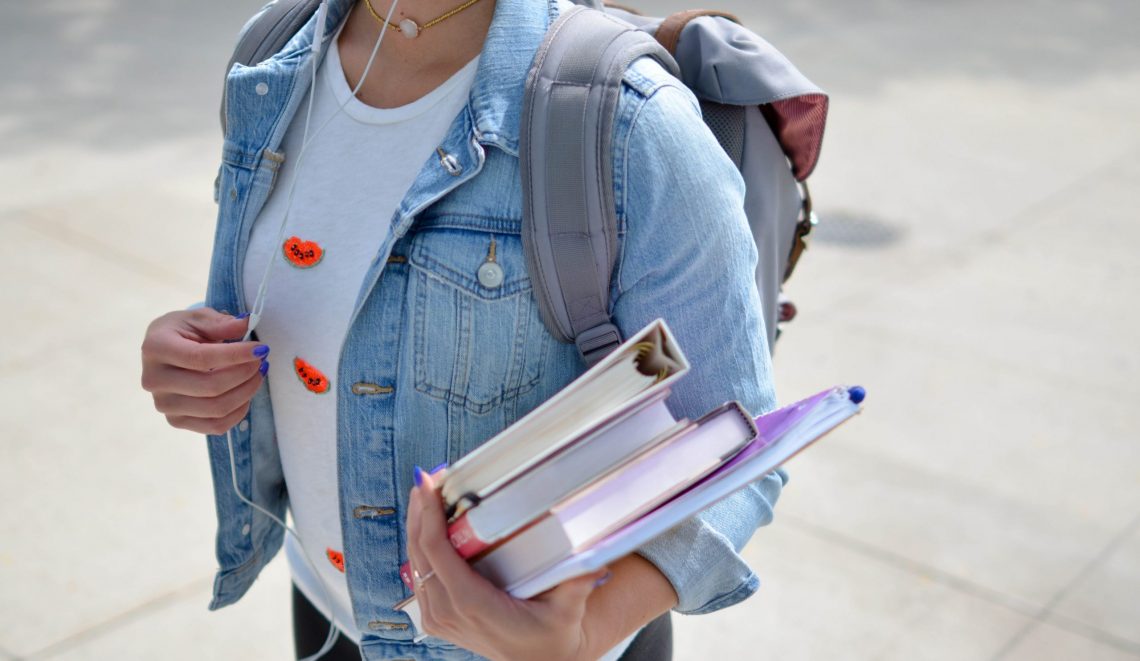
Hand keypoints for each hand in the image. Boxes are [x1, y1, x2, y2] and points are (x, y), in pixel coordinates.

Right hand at [140, 308, 268, 434]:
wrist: (164, 352)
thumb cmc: (182, 332)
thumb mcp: (198, 318)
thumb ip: (221, 323)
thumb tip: (246, 324)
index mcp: (155, 348)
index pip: (200, 358)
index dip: (235, 355)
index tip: (261, 349)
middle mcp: (154, 380)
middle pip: (210, 387)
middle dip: (245, 374)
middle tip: (261, 361)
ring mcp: (164, 405)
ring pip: (216, 409)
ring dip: (246, 392)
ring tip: (257, 374)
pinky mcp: (176, 421)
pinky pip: (216, 426)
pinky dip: (239, 411)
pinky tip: (246, 393)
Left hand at [406, 469, 608, 660]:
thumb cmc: (551, 636)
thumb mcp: (567, 610)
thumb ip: (577, 584)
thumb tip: (593, 559)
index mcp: (472, 604)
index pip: (437, 551)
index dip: (428, 514)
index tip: (428, 484)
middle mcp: (448, 612)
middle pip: (419, 550)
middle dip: (419, 510)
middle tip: (426, 478)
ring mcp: (439, 617)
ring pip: (415, 561)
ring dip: (417, 525)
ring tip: (426, 493)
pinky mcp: (438, 617)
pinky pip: (420, 575)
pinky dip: (421, 546)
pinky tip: (428, 524)